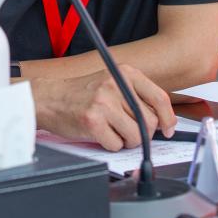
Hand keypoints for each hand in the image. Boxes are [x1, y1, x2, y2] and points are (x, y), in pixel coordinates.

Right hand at [32, 65, 175, 150]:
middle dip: (143, 133)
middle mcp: (116, 85)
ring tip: (113, 131)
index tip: (168, 129)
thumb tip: (162, 119)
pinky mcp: (93, 121)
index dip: (168, 118)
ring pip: (135, 135)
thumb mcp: (112, 81)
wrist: (49, 98)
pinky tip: (100, 133)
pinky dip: (111, 144)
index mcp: (125, 73)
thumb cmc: (81, 93)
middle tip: (129, 131)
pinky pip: (116, 144)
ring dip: (127, 141)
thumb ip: (136, 94)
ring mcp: (104, 103)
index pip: (160, 98)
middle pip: (149, 121)